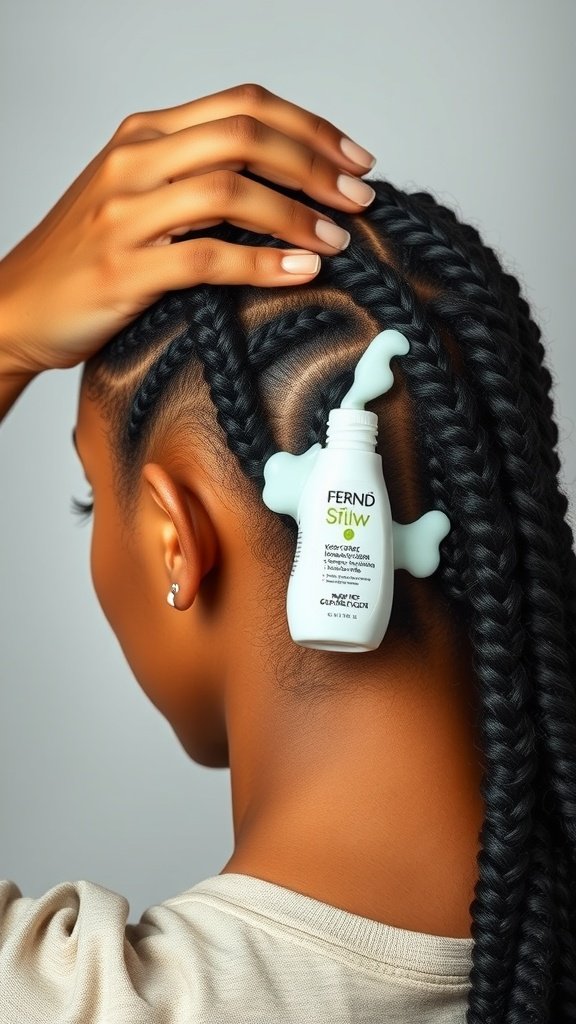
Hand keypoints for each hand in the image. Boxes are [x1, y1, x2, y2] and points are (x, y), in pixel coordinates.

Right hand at [0, 82, 375, 375]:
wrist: (18, 305)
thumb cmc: (86, 256)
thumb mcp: (139, 197)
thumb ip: (198, 179)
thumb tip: (286, 188)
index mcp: (145, 133)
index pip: (244, 105)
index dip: (310, 128)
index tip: (355, 159)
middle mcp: (135, 160)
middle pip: (244, 136)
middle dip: (315, 165)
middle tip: (359, 198)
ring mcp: (125, 214)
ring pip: (229, 190)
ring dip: (297, 214)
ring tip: (336, 241)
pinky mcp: (123, 269)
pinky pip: (208, 258)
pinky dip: (263, 263)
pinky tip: (300, 272)